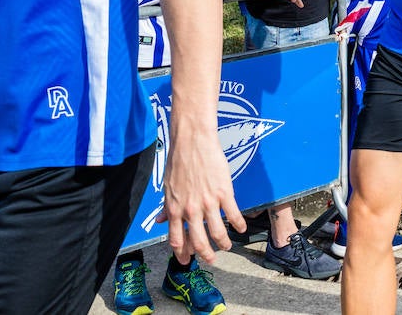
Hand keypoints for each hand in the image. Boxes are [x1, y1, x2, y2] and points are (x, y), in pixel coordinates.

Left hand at [158, 126, 238, 264]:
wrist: (192, 141)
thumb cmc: (178, 161)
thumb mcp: (167, 186)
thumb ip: (166, 206)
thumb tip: (160, 220)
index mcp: (174, 208)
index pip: (177, 239)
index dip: (182, 253)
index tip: (186, 260)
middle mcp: (190, 209)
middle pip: (199, 241)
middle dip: (205, 254)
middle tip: (211, 260)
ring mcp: (208, 202)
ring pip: (217, 233)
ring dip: (223, 243)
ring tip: (227, 246)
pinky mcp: (224, 193)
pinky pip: (233, 214)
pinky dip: (238, 225)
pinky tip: (241, 228)